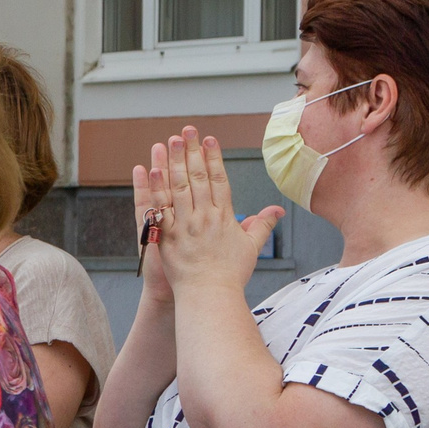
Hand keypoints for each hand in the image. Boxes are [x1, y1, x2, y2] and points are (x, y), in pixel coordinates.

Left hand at [148, 128, 279, 304]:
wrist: (210, 297)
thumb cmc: (230, 275)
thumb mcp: (251, 248)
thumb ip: (262, 225)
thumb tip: (277, 209)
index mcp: (224, 217)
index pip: (219, 180)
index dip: (214, 158)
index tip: (210, 139)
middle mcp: (205, 217)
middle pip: (198, 178)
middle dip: (192, 152)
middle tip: (187, 130)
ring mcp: (185, 226)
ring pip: (178, 187)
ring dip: (173, 162)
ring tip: (169, 140)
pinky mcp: (167, 236)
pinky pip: (159, 208)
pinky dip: (155, 188)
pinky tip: (150, 169)